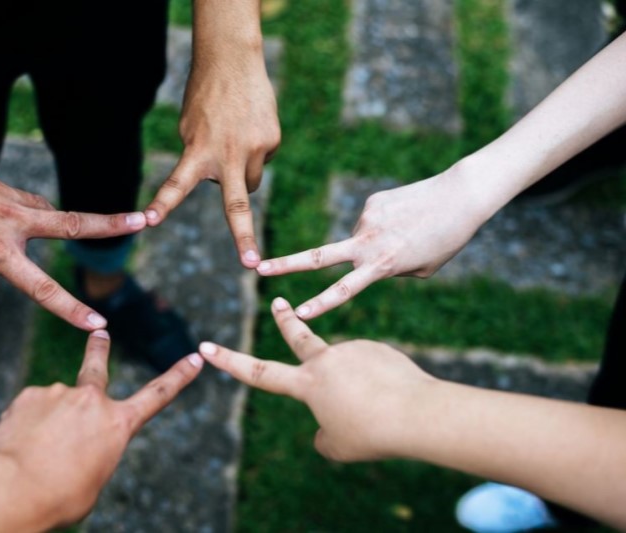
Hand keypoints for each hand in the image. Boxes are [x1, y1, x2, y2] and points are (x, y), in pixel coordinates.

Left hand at [0, 111, 145, 331]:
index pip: (41, 287)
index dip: (71, 309)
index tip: (99, 323)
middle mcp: (8, 220)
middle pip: (72, 223)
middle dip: (111, 224)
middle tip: (147, 218)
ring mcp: (2, 193)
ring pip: (43, 209)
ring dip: (52, 220)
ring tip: (31, 229)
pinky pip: (10, 196)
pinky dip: (4, 207)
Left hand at [0, 330, 203, 526]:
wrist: (15, 489)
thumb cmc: (59, 496)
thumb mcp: (92, 480)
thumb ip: (92, 452)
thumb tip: (73, 440)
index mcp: (118, 424)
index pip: (158, 395)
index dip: (179, 376)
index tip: (195, 358)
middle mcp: (92, 400)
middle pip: (98, 366)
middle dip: (99, 348)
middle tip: (99, 334)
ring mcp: (60, 393)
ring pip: (55, 406)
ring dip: (47, 423)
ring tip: (35, 453)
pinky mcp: (30, 395)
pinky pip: (29, 410)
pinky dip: (25, 425)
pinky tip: (19, 445)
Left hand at [144, 26, 279, 267]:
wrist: (233, 61)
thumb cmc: (204, 98)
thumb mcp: (189, 129)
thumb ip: (200, 160)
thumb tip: (223, 184)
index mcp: (198, 152)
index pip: (175, 184)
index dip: (162, 204)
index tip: (149, 222)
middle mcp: (228, 155)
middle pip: (236, 205)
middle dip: (244, 238)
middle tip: (252, 265)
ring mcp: (254, 149)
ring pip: (251, 181)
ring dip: (243, 172)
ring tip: (235, 140)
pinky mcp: (273, 141)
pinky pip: (264, 159)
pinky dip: (256, 149)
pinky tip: (248, 126)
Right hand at [198, 297, 433, 461]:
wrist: (418, 412)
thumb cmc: (373, 433)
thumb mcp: (339, 446)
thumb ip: (325, 434)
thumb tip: (328, 422)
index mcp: (308, 383)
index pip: (259, 372)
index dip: (230, 361)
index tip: (206, 345)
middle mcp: (326, 360)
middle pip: (298, 335)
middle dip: (284, 320)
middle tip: (278, 302)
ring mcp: (352, 350)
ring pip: (348, 375)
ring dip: (357, 392)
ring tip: (379, 411)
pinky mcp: (378, 349)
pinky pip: (373, 373)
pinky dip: (378, 388)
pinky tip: (394, 399)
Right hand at [255, 169, 490, 318]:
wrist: (460, 196)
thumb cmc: (446, 239)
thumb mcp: (421, 269)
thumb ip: (388, 270)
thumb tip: (364, 259)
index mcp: (382, 265)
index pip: (344, 289)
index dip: (319, 304)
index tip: (297, 314)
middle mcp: (368, 242)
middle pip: (317, 256)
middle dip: (286, 264)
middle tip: (259, 268)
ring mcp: (367, 219)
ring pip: (359, 239)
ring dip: (376, 242)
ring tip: (409, 234)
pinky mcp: (372, 201)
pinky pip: (370, 220)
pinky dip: (384, 224)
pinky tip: (407, 218)